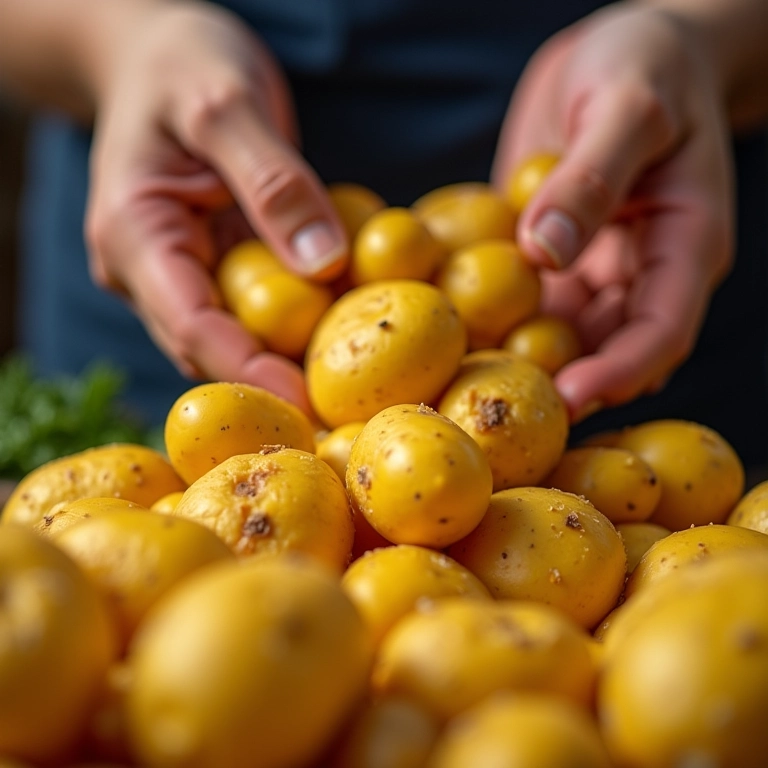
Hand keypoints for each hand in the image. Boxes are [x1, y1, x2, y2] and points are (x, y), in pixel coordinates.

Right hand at [85, 2, 347, 412]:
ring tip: (353, 366)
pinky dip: (297, 314)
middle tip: (344, 404)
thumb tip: (324, 261)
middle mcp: (148, 269)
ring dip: (290, 353)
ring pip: (235, 335)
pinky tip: (342, 317)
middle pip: (211, 348)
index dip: (250, 371)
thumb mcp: (226, 104)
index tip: (310, 403)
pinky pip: (255, 304)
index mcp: (133, 234)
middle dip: (275, 378)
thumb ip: (273, 180)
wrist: (158, 54)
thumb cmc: (182, 64)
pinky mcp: (211, 266)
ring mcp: (179, 272)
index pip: (191, 326)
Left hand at [493, 4, 732, 422]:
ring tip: (465, 384)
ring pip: (560, 336)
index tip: (570, 401)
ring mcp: (592, 270)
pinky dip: (493, 320)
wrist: (619, 52)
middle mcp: (639, 272)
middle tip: (504, 414)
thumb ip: (592, 178)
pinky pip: (522, 301)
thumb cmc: (645, 64)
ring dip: (520, 362)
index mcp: (684, 245)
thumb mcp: (626, 106)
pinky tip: (450, 334)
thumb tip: (546, 251)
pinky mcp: (549, 260)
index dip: (619, 372)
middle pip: (608, 351)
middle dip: (562, 386)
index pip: (663, 330)